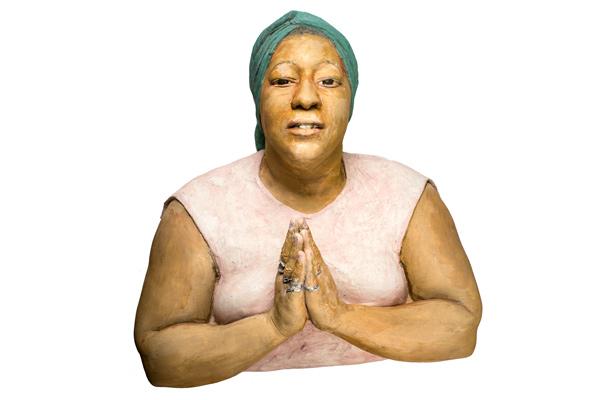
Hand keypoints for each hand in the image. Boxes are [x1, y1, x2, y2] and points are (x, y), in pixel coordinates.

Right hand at [267, 218, 307, 337]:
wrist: (282, 324)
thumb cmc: (290, 302)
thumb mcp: (292, 282)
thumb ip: (292, 268)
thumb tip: (294, 254)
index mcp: (286, 272)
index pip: (288, 249)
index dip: (291, 234)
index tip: (296, 219)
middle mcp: (284, 275)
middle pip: (287, 252)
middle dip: (291, 235)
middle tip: (294, 218)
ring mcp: (287, 285)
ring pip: (291, 263)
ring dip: (294, 247)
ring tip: (299, 233)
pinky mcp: (292, 295)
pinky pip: (296, 279)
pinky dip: (299, 266)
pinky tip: (301, 256)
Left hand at [300, 225, 347, 332]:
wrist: (333, 317)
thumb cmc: (322, 298)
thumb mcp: (316, 280)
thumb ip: (314, 267)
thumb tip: (311, 254)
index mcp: (317, 268)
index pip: (310, 248)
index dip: (305, 234)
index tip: (299, 219)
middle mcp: (318, 271)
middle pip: (311, 249)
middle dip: (305, 234)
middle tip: (300, 218)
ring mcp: (318, 280)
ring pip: (312, 260)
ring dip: (307, 245)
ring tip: (302, 232)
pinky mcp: (315, 292)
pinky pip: (311, 276)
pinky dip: (308, 265)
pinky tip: (305, 255)